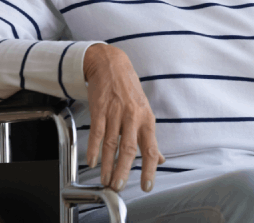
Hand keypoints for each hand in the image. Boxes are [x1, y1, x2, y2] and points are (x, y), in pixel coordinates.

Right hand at [83, 44, 162, 192]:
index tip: (146, 186)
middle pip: (129, 148)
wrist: (112, 65)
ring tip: (105, 180)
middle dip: (123, 170)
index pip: (151, 149)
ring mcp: (116, 113)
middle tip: (118, 187)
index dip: (149, 169)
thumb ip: (150, 138)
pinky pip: (97, 132)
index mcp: (147, 120)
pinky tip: (92, 162)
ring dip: (108, 165)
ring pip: (112, 144)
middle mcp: (133, 117)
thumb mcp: (145, 112)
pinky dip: (94, 149)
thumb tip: (160, 159)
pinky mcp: (100, 109)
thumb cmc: (130, 91)